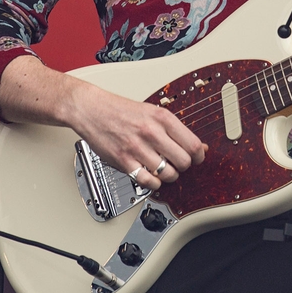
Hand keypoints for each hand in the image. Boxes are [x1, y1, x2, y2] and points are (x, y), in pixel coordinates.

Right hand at [67, 83, 207, 191]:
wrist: (92, 110)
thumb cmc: (121, 110)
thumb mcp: (153, 112)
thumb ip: (175, 130)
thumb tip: (199, 146)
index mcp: (162, 118)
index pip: (192, 144)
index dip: (199, 156)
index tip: (197, 158)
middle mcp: (151, 132)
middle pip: (183, 162)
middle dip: (184, 166)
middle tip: (178, 163)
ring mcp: (137, 148)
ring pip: (167, 174)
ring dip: (169, 175)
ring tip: (163, 169)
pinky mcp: (123, 161)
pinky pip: (148, 181)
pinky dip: (154, 182)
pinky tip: (151, 175)